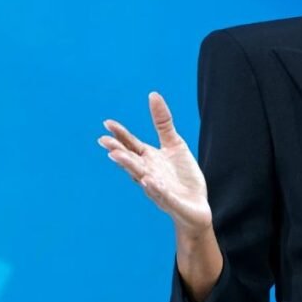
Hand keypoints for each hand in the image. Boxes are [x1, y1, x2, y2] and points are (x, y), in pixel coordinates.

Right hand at [97, 91, 211, 234]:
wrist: (196, 206)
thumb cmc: (182, 176)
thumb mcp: (174, 144)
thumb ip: (162, 123)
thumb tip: (153, 94)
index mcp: (149, 159)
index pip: (131, 145)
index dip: (120, 135)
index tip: (107, 123)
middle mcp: (148, 173)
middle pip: (131, 161)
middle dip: (118, 152)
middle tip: (104, 142)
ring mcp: (157, 188)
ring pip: (141, 177)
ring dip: (129, 167)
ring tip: (116, 156)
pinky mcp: (170, 201)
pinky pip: (161, 194)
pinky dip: (154, 187)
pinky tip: (147, 180)